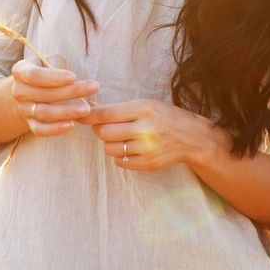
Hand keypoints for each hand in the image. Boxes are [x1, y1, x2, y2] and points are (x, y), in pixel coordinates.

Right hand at [11, 54, 99, 136]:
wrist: (31, 90)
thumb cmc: (46, 71)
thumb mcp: (49, 61)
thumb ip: (59, 65)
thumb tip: (74, 78)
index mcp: (21, 71)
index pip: (34, 75)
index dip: (54, 77)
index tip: (74, 76)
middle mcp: (18, 91)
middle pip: (44, 94)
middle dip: (71, 91)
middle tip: (93, 87)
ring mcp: (23, 109)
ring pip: (44, 113)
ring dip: (66, 111)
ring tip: (87, 109)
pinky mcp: (30, 124)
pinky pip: (40, 130)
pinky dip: (55, 129)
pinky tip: (72, 124)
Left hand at [76, 98, 232, 170]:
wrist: (191, 138)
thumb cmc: (163, 116)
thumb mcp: (144, 104)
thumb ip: (118, 108)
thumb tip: (88, 106)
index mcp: (143, 109)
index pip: (106, 114)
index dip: (88, 115)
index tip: (78, 114)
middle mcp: (144, 129)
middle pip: (103, 133)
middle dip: (99, 129)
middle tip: (105, 126)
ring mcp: (146, 149)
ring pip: (109, 148)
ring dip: (109, 143)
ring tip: (120, 137)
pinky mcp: (147, 164)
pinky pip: (119, 162)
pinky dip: (119, 155)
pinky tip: (129, 148)